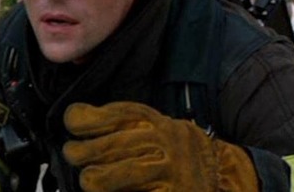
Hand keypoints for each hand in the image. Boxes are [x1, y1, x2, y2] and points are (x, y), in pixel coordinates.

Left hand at [62, 102, 258, 191]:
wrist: (222, 176)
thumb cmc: (175, 152)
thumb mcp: (152, 127)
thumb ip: (119, 123)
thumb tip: (74, 116)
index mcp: (156, 123)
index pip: (118, 115)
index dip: (89, 119)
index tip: (71, 122)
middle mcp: (164, 143)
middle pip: (114, 145)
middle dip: (84, 152)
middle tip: (73, 154)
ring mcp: (170, 172)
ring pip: (123, 173)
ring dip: (96, 178)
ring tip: (87, 180)